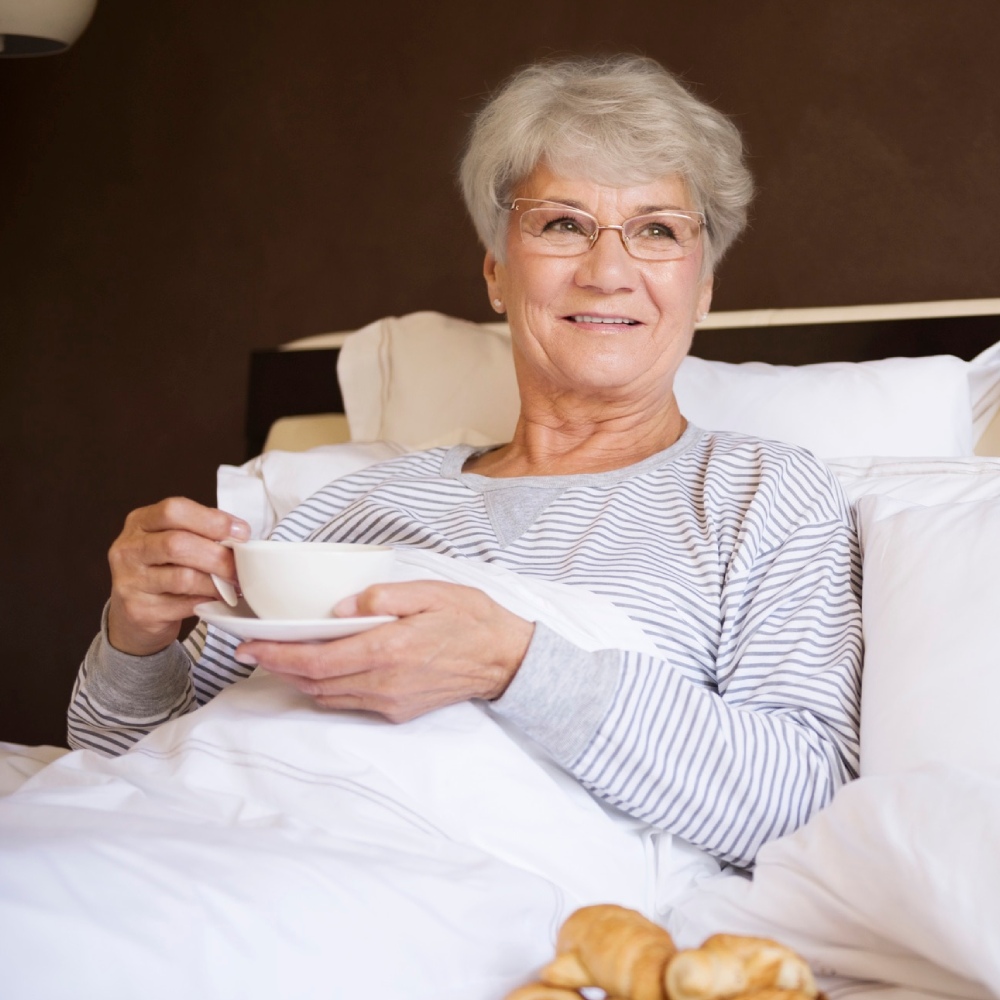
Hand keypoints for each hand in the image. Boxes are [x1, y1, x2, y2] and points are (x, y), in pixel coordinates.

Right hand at [107, 497, 249, 655]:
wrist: (134, 615)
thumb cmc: (162, 570)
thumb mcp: (173, 541)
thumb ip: (200, 533)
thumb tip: (239, 535)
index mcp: (140, 522)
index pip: (174, 510)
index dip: (213, 520)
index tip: (241, 533)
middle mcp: (128, 549)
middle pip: (178, 544)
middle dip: (218, 556)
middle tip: (240, 567)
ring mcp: (129, 581)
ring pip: (183, 577)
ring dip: (216, 582)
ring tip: (233, 586)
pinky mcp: (138, 611)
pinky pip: (183, 605)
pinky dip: (207, 601)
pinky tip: (217, 600)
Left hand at [235, 580, 534, 721]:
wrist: (503, 659)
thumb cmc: (469, 618)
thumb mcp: (430, 592)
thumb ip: (382, 597)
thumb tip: (338, 608)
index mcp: (388, 649)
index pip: (316, 660)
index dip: (276, 656)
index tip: (249, 647)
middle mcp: (384, 682)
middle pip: (313, 682)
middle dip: (277, 667)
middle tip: (251, 651)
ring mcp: (390, 701)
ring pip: (327, 696)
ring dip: (298, 680)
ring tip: (279, 658)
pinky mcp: (397, 711)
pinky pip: (349, 703)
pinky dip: (325, 688)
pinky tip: (319, 671)